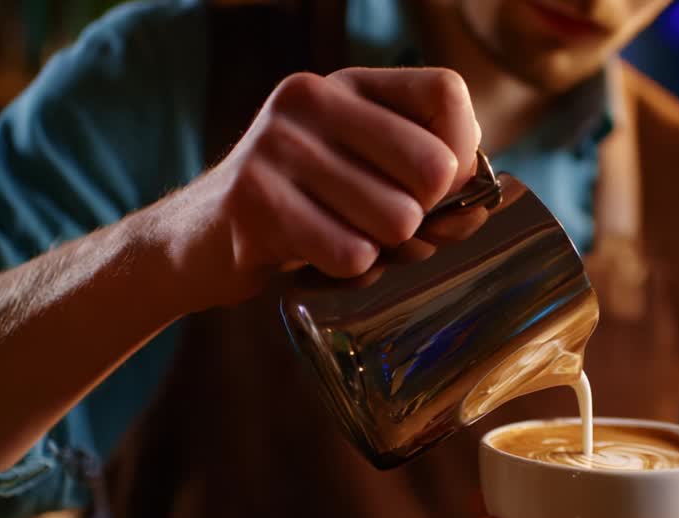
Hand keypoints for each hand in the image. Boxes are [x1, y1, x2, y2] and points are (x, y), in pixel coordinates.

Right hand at [153, 67, 481, 312]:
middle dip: (427, 216)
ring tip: (349, 243)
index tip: (440, 190)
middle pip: (434, 166)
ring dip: (385, 250)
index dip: (462, 152)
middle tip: (390, 230)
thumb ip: (423, 180)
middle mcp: (310, 100)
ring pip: (398, 218)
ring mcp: (277, 147)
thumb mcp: (359, 171)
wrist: (198, 241)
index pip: (446, 93)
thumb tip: (480, 210)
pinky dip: (350, 271)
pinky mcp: (254, 201)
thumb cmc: (303, 210)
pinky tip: (321, 261)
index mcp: (345, 85)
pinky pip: (351, 253)